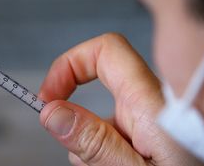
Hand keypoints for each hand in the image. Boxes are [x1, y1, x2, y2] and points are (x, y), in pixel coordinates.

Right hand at [39, 33, 202, 165]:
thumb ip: (96, 144)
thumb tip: (52, 112)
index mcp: (152, 105)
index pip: (106, 50)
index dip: (69, 63)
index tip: (49, 97)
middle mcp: (154, 106)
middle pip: (97, 90)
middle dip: (78, 120)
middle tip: (77, 151)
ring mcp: (153, 122)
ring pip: (103, 119)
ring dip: (91, 145)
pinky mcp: (153, 138)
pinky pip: (116, 136)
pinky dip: (105, 154)